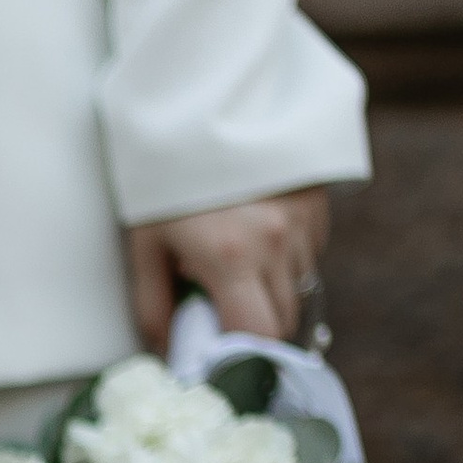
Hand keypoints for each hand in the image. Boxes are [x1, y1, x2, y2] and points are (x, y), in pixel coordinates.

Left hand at [127, 188, 328, 353]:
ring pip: (300, 287)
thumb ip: (154, 305)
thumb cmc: (164, 179)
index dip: (242, 355)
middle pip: (284, 319)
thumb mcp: (145, 243)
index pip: (258, 336)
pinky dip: (287, 258)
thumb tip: (169, 351)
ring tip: (234, 261)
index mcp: (231, 256)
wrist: (202, 106)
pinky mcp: (317, 203)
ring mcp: (302, 221)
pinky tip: (257, 235)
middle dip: (255, 326)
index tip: (220, 357)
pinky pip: (310, 253)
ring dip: (271, 290)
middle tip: (221, 310)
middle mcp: (276, 242)